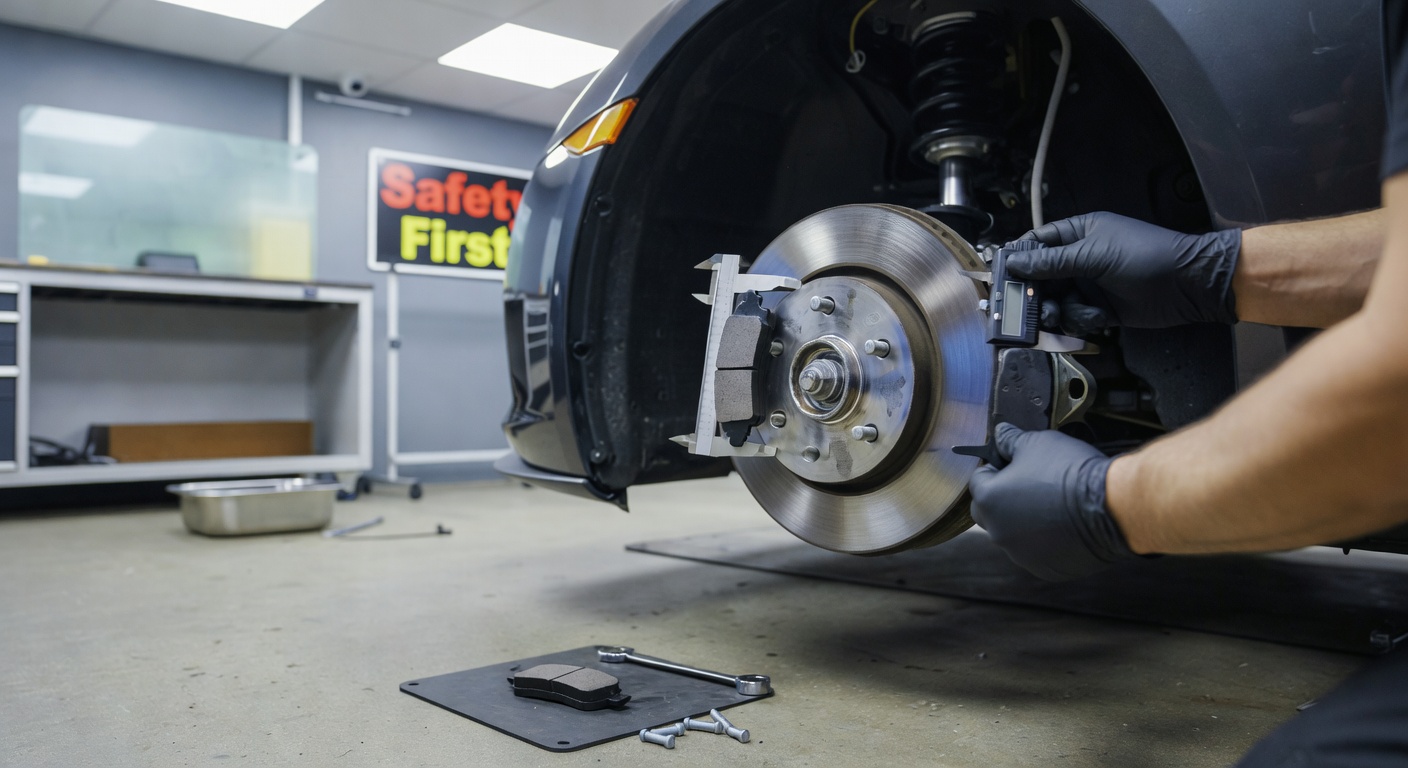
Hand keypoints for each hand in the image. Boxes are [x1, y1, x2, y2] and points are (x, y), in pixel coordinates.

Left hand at [968, 423, 1135, 580]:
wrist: (1111, 506)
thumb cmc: (1070, 471)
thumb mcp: (1036, 443)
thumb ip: (1009, 441)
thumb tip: (1000, 434)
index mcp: (989, 501)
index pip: (978, 481)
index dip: (995, 468)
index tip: (1013, 464)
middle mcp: (998, 533)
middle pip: (989, 511)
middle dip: (1001, 497)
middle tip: (1028, 484)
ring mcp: (1021, 554)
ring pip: (1012, 534)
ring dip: (1023, 522)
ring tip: (1052, 505)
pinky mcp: (1045, 569)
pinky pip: (1037, 552)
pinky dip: (1045, 541)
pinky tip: (1064, 526)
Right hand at [1009, 212, 1241, 333]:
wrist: (1187, 285)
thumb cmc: (1146, 257)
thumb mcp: (1093, 255)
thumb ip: (1051, 262)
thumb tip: (1016, 262)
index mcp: (1080, 234)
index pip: (1038, 243)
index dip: (1020, 258)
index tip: (1003, 274)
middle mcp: (1082, 259)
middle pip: (1043, 277)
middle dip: (1035, 293)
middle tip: (1026, 306)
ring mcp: (1091, 285)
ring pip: (1057, 301)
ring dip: (1058, 311)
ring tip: (1060, 315)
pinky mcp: (1101, 309)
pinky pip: (1076, 318)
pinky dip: (1082, 320)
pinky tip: (1098, 318)